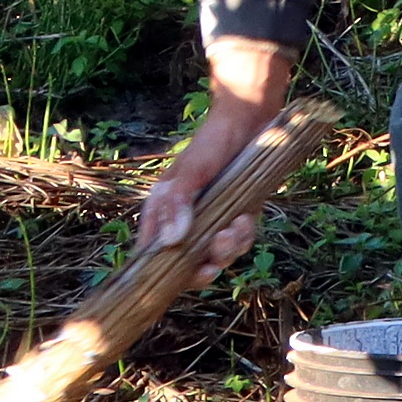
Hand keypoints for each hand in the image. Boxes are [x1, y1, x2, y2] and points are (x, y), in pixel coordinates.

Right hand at [136, 35, 299, 262]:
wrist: (248, 122)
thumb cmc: (210, 144)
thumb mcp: (190, 171)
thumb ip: (178, 204)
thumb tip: (172, 241)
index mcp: (162, 213)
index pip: (153, 256)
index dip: (162, 275)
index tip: (179, 279)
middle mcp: (184, 222)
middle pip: (187, 265)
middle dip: (202, 267)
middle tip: (213, 264)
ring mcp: (212, 221)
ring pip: (216, 256)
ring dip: (227, 249)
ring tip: (235, 227)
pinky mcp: (236, 217)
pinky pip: (238, 242)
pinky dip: (243, 236)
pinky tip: (246, 219)